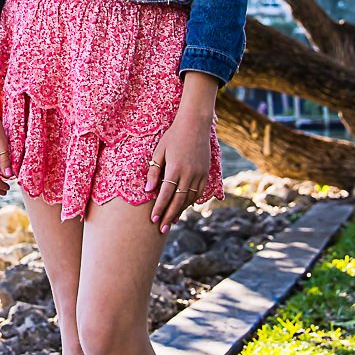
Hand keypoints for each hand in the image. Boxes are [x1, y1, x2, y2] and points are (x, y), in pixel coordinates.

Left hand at [145, 113, 210, 232]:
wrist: (195, 125)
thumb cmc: (173, 136)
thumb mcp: (159, 151)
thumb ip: (154, 171)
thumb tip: (148, 190)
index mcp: (175, 168)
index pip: (165, 194)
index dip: (159, 209)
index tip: (153, 220)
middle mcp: (189, 174)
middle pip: (178, 201)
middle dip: (169, 216)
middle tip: (161, 229)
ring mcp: (199, 174)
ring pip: (189, 199)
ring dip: (180, 212)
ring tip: (171, 222)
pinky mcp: (205, 173)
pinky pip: (198, 193)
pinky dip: (190, 202)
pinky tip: (183, 207)